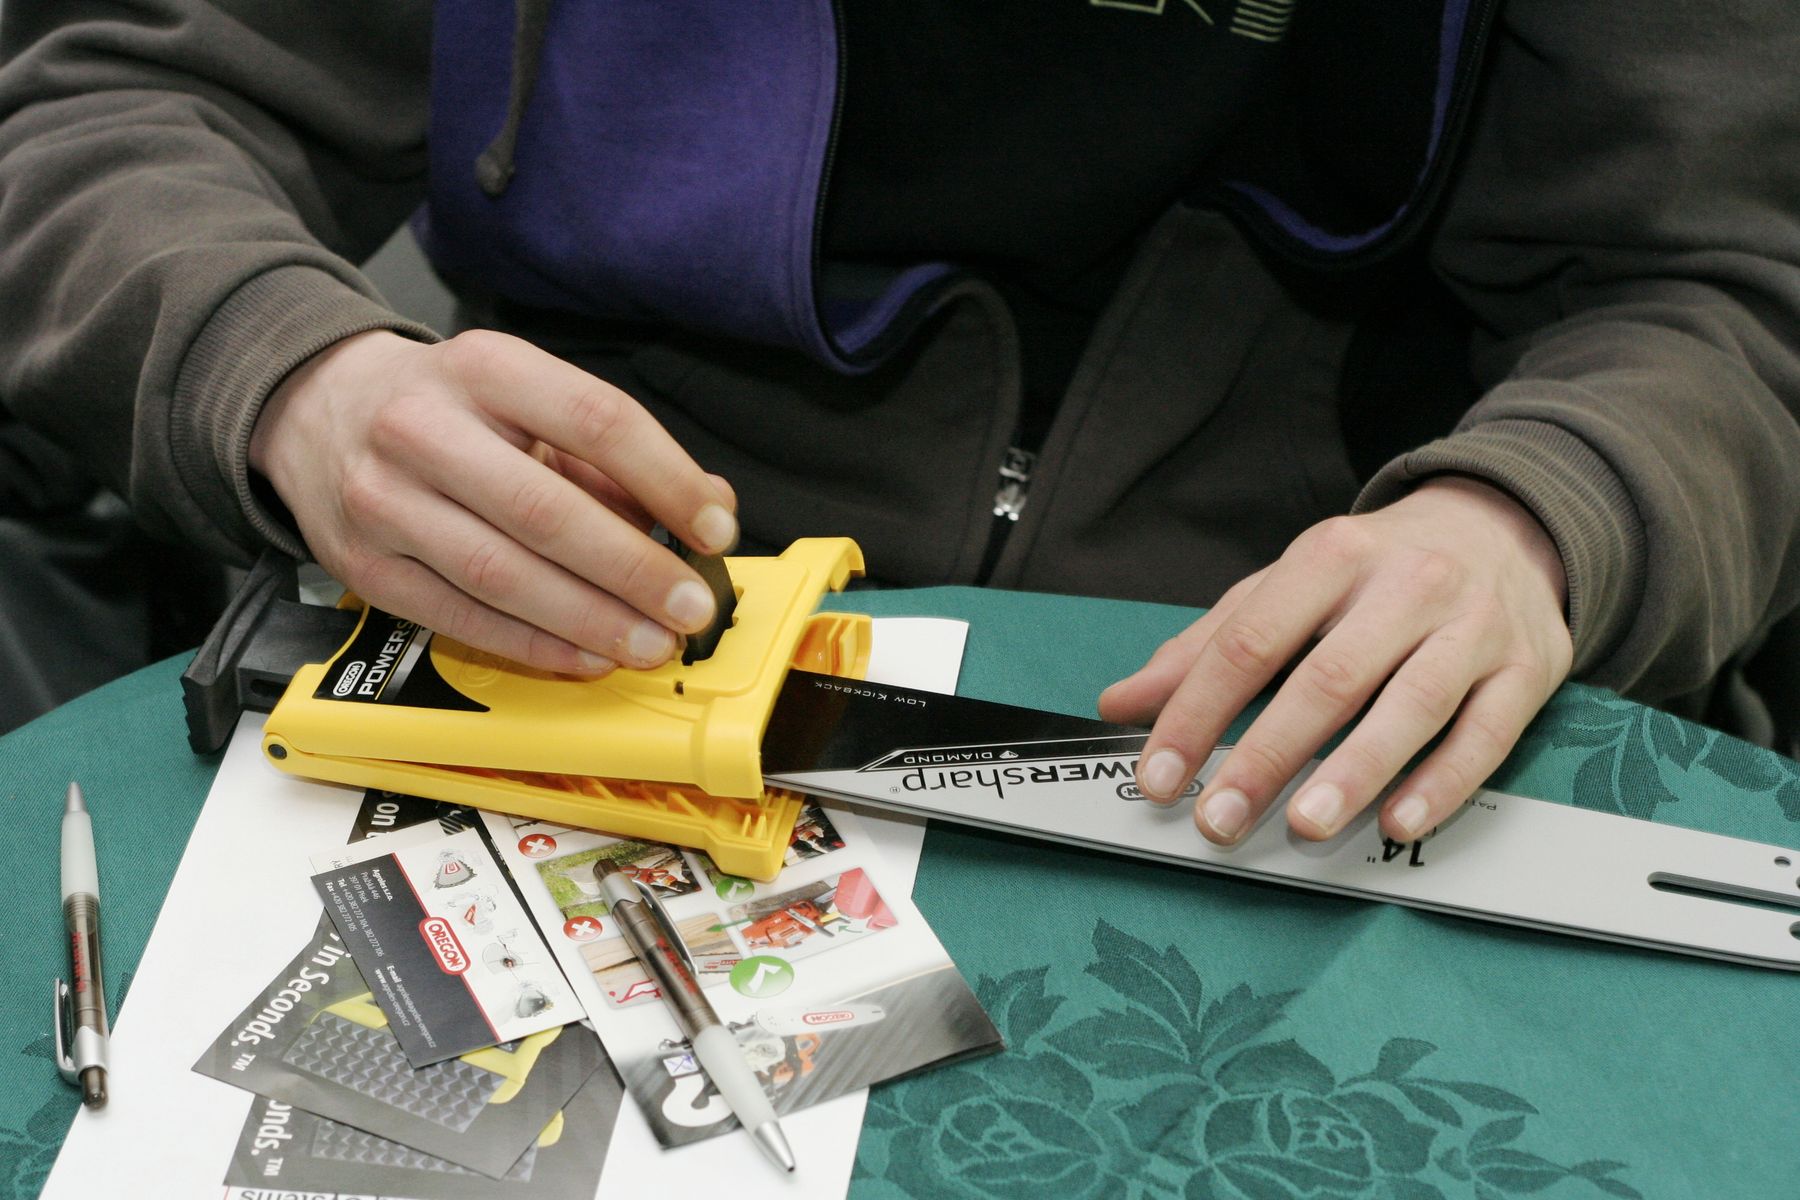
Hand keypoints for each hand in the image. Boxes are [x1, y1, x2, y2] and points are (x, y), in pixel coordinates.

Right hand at [249, 329, 737, 674]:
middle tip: (689, 606)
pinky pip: (460, 617)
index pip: (595, 419)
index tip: (714, 527)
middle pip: (546, 510)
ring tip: (650, 643)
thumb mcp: (527, 398)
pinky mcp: (363, 565)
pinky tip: (585, 655)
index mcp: (485, 368)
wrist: (316, 408)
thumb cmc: (446, 408)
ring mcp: (384, 500)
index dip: (666, 480)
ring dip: (589, 619)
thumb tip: (709, 506)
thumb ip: (614, 454)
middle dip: (632, 570)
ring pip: (500, 574)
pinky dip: (533, 644)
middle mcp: (423, 427)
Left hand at [1098, 477, 1572, 844]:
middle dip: (1267, 755)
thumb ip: (1207, 645)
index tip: (1159, 776)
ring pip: (1412, 706)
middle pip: (1328, 678)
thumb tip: (1122, 702)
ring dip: (1354, 773)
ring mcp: (1472, 627)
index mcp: (1331, 556)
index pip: (1250, 641)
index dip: (1198, 713)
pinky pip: (1486, 734)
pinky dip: (1442, 783)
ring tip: (1304, 826)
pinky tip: (1399, 822)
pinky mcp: (1526, 669)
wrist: (1508, 525)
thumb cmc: (1379, 569)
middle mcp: (1405, 585)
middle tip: (1220, 818)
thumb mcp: (1289, 586)